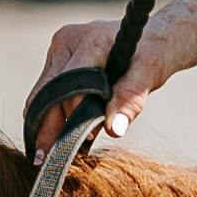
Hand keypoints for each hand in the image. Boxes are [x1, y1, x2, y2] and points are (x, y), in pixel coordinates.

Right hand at [33, 3, 172, 149]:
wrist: (154, 37)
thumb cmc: (153, 56)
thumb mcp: (149, 77)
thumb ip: (130, 101)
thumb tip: (113, 130)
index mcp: (91, 41)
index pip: (70, 86)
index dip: (73, 116)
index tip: (81, 142)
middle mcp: (69, 40)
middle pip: (49, 90)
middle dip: (46, 125)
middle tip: (42, 158)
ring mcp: (60, 46)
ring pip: (44, 90)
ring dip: (46, 120)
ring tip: (45, 151)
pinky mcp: (57, 55)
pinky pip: (48, 87)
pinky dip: (51, 110)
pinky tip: (53, 134)